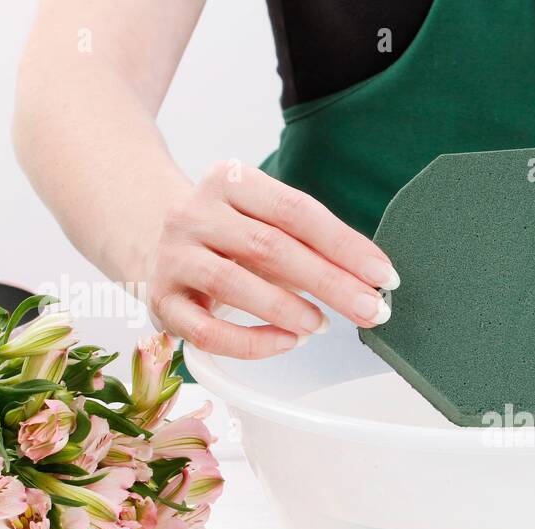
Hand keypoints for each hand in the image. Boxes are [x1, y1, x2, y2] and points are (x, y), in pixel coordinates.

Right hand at [145, 162, 398, 358]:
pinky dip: (251, 342)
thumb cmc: (230, 235)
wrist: (150, 238)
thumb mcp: (265, 222)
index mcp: (229, 180)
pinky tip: (287, 343)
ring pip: (233, 283)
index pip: (296, 210)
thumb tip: (368, 281)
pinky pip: (206, 330)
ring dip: (287, 309)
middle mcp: (195, 212)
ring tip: (323, 325)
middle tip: (370, 310)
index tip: (383, 275)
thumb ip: (309, 244)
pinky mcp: (160, 300)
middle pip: (270, 246)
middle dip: (329, 283)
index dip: (344, 245)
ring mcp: (173, 256)